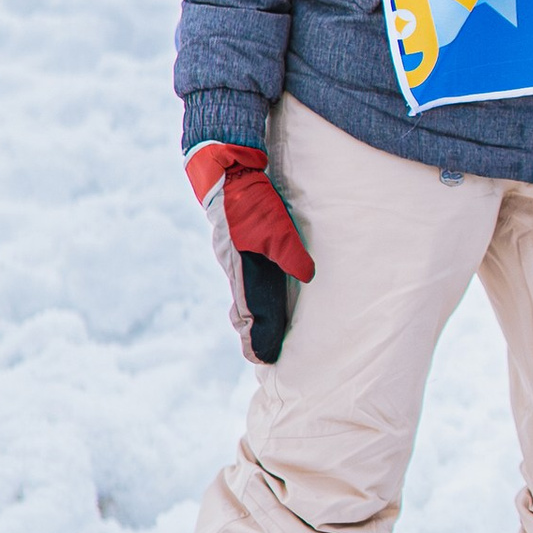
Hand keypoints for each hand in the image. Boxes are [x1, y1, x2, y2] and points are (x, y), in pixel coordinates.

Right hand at [186, 142, 313, 364]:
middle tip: (265, 355)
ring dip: (255, 317)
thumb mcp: (274, 226)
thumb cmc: (250, 201)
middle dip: (255, 334)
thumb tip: (307, 276)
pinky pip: (246, 281)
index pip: (248, 315)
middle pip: (244, 312)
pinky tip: (263, 296)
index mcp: (242, 270)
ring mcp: (235, 259)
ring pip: (245, 296)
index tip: (262, 359)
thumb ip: (289, 252)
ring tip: (266, 334)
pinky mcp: (239, 248)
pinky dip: (254, 297)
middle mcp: (236, 270)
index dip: (256, 338)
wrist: (226, 172)